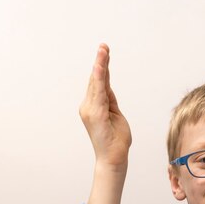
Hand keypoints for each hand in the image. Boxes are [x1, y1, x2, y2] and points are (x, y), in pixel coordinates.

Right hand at [79, 43, 131, 166]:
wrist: (114, 158)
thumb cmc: (115, 140)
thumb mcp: (115, 115)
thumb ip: (110, 101)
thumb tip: (107, 87)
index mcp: (94, 107)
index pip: (99, 84)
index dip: (102, 68)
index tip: (105, 53)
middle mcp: (89, 107)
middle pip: (96, 80)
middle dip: (101, 62)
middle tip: (104, 46)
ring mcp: (90, 110)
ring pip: (96, 84)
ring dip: (100, 66)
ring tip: (103, 51)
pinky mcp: (95, 114)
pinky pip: (98, 93)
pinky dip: (99, 79)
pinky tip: (101, 68)